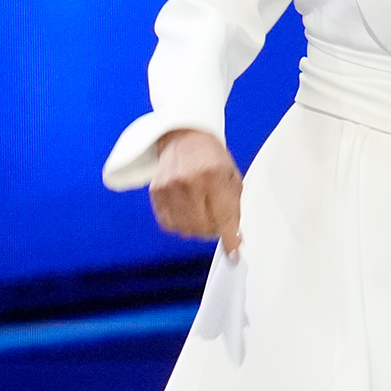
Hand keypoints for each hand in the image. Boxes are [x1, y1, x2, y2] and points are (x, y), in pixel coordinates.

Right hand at [150, 126, 243, 255]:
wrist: (185, 138)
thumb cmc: (211, 158)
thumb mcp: (232, 178)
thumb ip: (233, 208)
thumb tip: (234, 238)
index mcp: (213, 176)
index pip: (223, 217)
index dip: (229, 238)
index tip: (233, 251)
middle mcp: (189, 182)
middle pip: (203, 227)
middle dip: (214, 230)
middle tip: (218, 222)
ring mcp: (170, 187)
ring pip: (185, 229)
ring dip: (197, 229)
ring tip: (203, 214)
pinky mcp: (156, 192)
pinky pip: (168, 223)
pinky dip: (181, 224)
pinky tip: (188, 213)